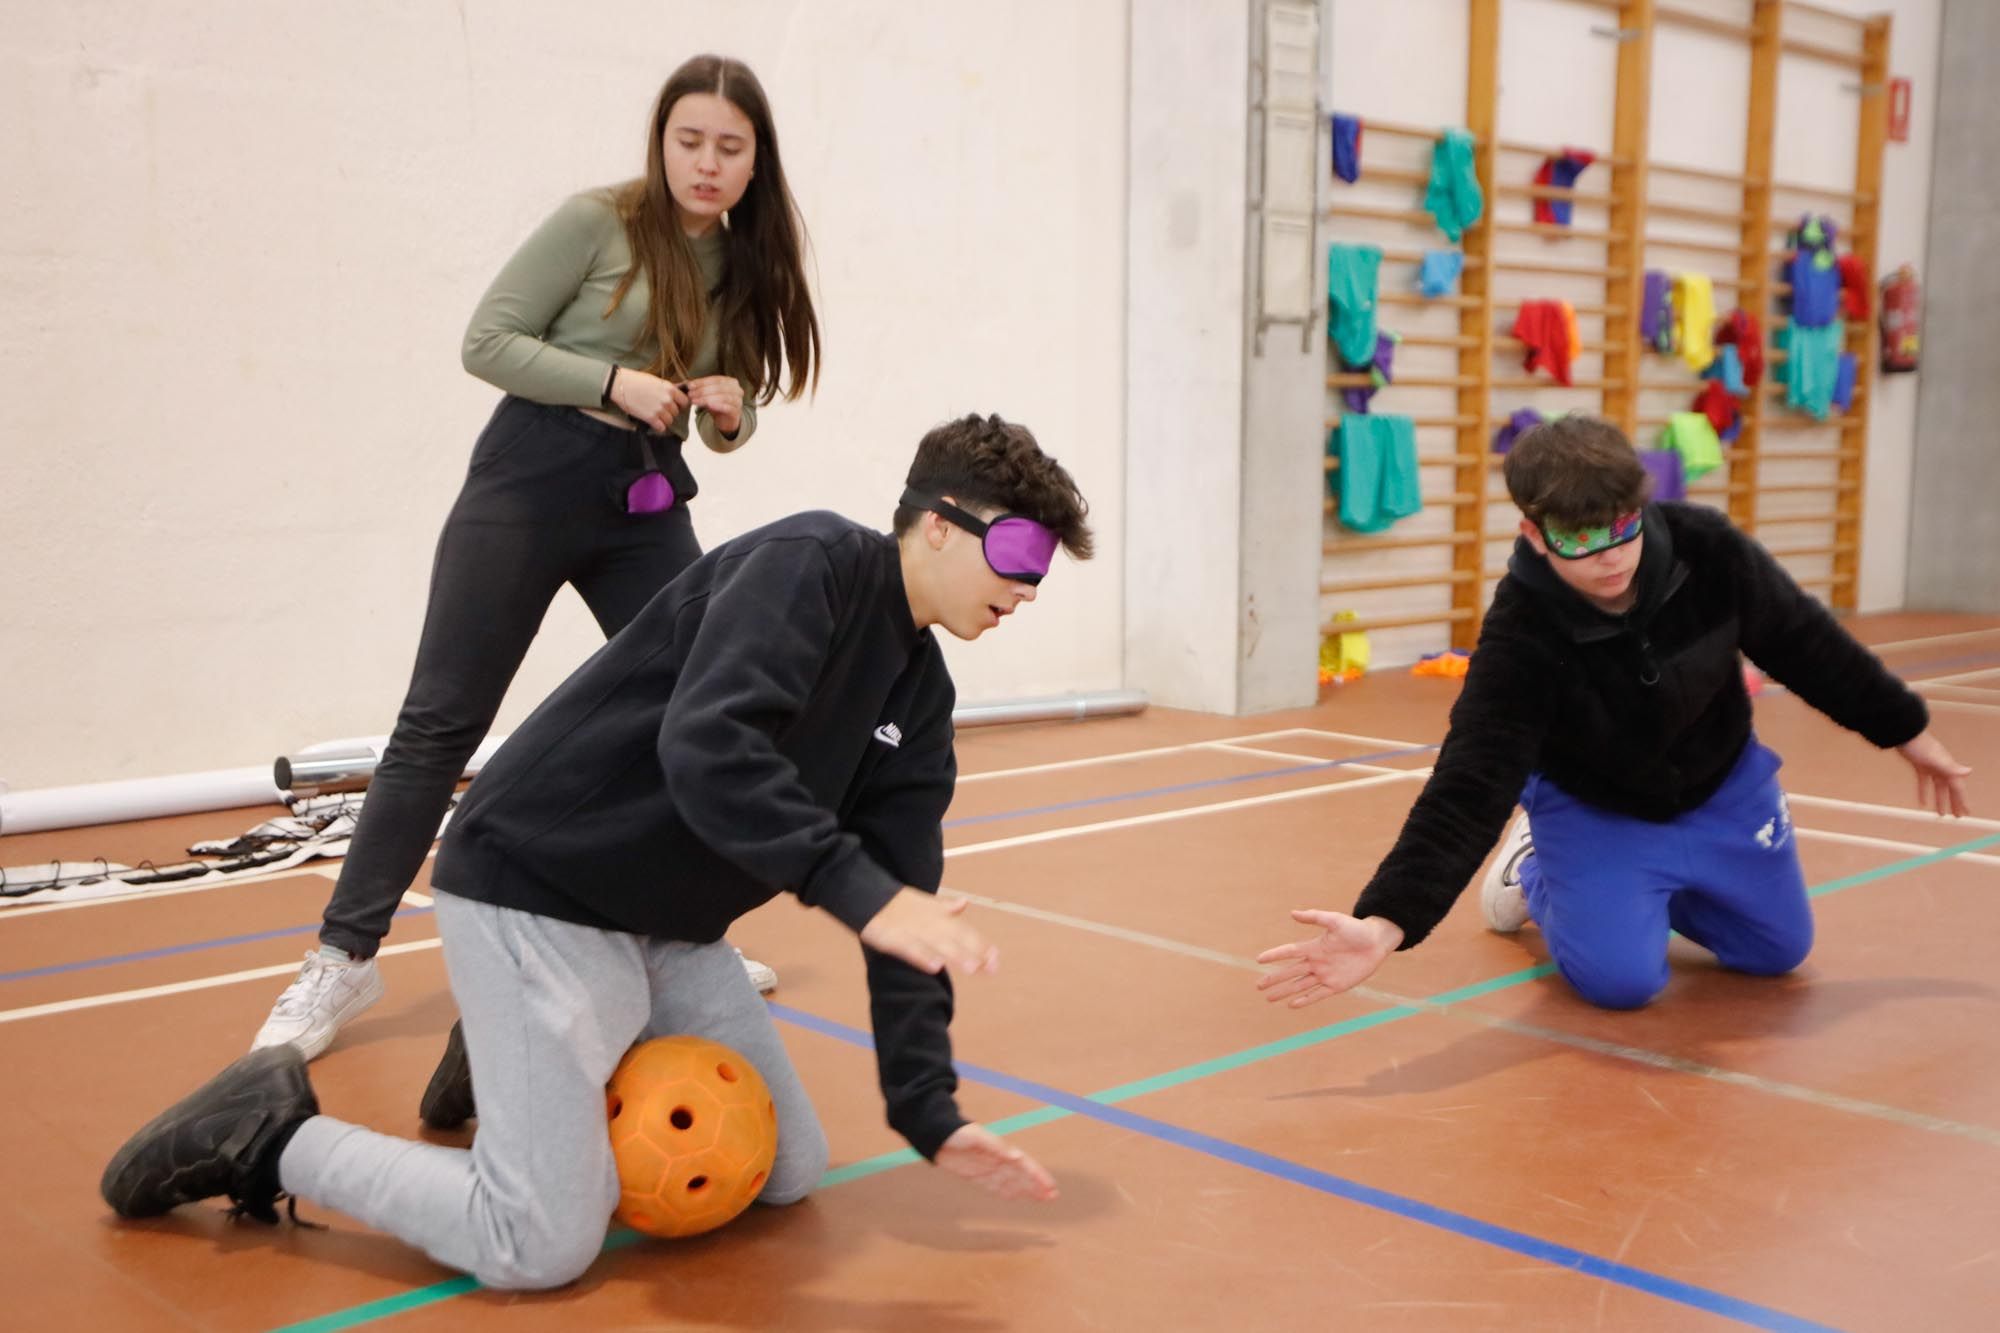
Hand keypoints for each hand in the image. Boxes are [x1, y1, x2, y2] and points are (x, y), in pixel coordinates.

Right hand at [608, 368, 688, 432]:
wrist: (621, 385)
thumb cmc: (637, 380)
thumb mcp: (656, 381)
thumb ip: (668, 389)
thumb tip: (678, 394)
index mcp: (670, 389)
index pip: (685, 401)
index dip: (680, 404)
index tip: (674, 405)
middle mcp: (667, 399)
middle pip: (676, 412)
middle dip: (670, 412)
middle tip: (661, 410)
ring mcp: (659, 409)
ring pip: (670, 421)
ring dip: (664, 420)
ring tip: (656, 416)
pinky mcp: (650, 418)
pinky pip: (661, 428)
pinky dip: (658, 426)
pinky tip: (653, 422)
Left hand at [684, 374, 743, 436]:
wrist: (726, 420)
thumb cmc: (717, 404)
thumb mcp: (709, 394)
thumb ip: (701, 388)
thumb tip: (688, 384)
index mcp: (731, 382)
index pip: (716, 379)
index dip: (702, 382)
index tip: (690, 386)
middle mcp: (737, 390)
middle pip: (719, 387)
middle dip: (703, 390)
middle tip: (691, 394)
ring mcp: (738, 401)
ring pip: (723, 397)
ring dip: (707, 398)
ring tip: (695, 401)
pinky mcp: (737, 412)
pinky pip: (728, 407)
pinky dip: (718, 406)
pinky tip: (708, 406)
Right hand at [859, 888, 998, 975]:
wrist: (870, 897)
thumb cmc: (900, 905)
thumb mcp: (925, 904)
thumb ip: (946, 907)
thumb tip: (964, 903)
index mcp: (938, 916)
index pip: (964, 931)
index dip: (980, 945)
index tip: (996, 959)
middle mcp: (931, 923)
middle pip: (956, 939)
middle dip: (975, 952)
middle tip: (991, 967)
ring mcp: (913, 931)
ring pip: (938, 944)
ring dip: (955, 955)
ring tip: (972, 967)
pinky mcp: (895, 938)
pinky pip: (911, 949)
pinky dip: (923, 957)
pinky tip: (935, 967)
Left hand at [935, 1123, 1057, 1201]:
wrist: (938, 1136)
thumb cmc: (959, 1133)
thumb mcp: (977, 1137)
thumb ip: (996, 1147)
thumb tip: (1016, 1157)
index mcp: (1001, 1151)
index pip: (1025, 1166)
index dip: (1038, 1177)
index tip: (1050, 1187)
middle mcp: (997, 1161)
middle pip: (1021, 1176)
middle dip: (1037, 1186)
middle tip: (1052, 1197)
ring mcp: (987, 1169)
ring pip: (1011, 1182)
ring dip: (1026, 1190)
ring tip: (1040, 1198)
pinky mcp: (976, 1175)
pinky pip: (994, 1186)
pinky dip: (1006, 1192)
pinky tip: (1014, 1197)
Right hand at [1253, 909, 1402, 1008]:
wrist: (1376, 943)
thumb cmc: (1356, 929)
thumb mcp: (1335, 920)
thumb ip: (1315, 917)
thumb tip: (1293, 913)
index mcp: (1314, 947)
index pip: (1289, 952)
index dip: (1274, 955)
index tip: (1259, 960)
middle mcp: (1316, 962)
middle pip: (1290, 972)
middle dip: (1274, 979)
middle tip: (1258, 986)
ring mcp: (1325, 975)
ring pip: (1299, 985)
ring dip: (1284, 992)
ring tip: (1269, 998)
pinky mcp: (1336, 986)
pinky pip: (1317, 994)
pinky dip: (1304, 1000)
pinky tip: (1292, 1005)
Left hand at [1896, 729, 1972, 816]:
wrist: (1905, 734)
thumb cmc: (1920, 745)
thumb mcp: (1936, 758)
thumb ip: (1951, 766)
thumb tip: (1969, 771)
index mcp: (1948, 767)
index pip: (1958, 788)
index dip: (1962, 801)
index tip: (1965, 812)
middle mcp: (1942, 768)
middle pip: (1950, 789)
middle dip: (1954, 803)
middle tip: (1957, 816)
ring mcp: (1932, 767)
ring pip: (1938, 788)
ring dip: (1940, 800)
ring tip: (1941, 814)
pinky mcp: (1920, 766)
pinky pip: (1924, 782)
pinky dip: (1924, 792)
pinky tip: (1923, 803)